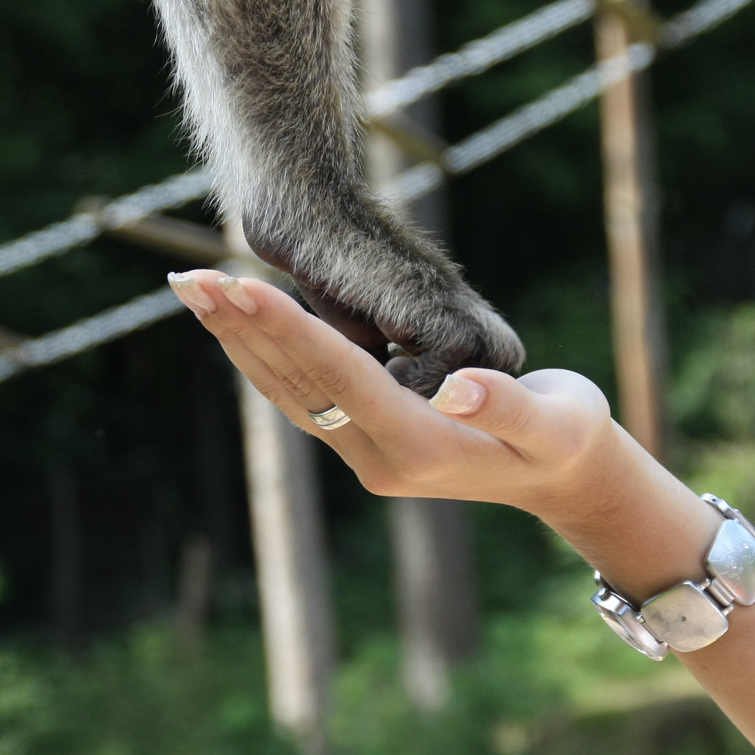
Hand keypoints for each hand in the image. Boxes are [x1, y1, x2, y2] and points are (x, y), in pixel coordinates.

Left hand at [167, 270, 616, 520]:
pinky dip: (262, 352)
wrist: (561, 477)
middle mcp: (377, 457)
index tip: (243, 285)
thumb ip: (506, 407)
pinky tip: (235, 320)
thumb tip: (455, 388)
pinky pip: (299, 392)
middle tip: (187, 278)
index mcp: (418, 446)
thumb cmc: (566, 440)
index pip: (341, 378)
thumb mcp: (553, 425)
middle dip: (242, 329)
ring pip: (286, 390)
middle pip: (296, 383)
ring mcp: (364, 452)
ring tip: (191, 289)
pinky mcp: (361, 438)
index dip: (290, 329)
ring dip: (238, 339)